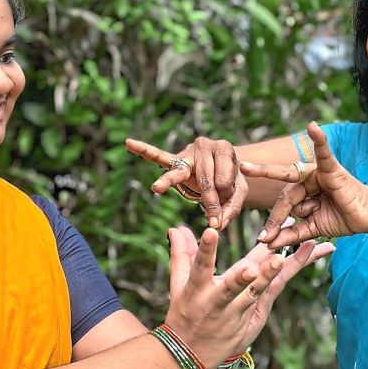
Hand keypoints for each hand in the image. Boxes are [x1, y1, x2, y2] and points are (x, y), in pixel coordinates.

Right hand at [125, 135, 247, 229]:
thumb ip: (231, 208)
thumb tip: (217, 225)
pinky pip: (158, 156)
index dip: (227, 193)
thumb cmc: (230, 179)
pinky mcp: (174, 159)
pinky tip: (129, 143)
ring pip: (179, 171)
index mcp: (224, 148)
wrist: (221, 168)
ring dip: (169, 183)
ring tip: (156, 188)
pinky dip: (143, 150)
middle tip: (213, 220)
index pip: (224, 176)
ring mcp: (187, 152)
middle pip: (204, 178)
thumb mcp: (238, 192)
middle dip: (209, 201)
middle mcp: (205, 144)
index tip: (227, 200)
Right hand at [163, 226, 332, 368]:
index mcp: (197, 291)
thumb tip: (175, 227)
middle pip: (235, 286)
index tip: (210, 233)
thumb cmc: (185, 314)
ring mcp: (238, 312)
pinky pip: (273, 292)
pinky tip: (305, 256)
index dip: (205, 251)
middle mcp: (218, 302)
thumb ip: (181, 254)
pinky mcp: (253, 317)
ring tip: (283, 259)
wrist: (192, 355)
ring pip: (258, 292)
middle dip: (250, 275)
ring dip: (271, 276)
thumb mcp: (179, 286)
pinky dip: (287, 274)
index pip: (199, 268)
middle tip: (268, 258)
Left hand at [240, 122, 367, 247]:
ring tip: (320, 213)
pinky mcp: (332, 169)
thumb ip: (291, 234)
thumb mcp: (312, 228)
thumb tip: (267, 244)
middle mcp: (308, 178)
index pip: (282, 202)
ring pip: (297, 194)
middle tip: (266, 233)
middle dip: (277, 217)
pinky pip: (324, 153)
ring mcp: (319, 172)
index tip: (261, 236)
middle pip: (285, 197)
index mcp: (304, 190)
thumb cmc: (343, 219)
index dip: (272, 220)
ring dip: (307, 210)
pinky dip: (319, 140)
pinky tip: (313, 127)